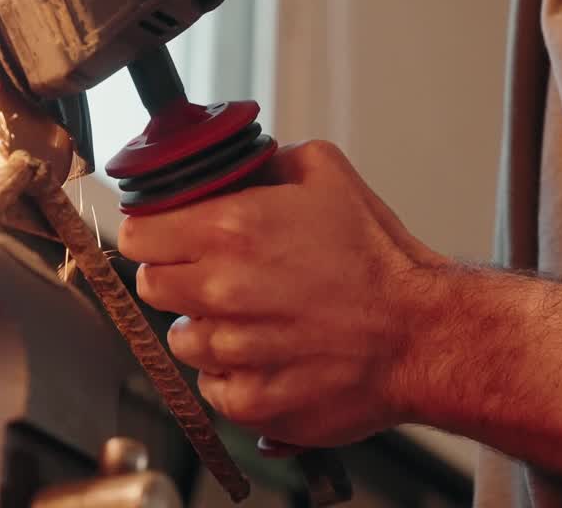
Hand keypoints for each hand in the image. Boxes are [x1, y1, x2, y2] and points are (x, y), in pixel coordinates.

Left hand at [117, 140, 444, 447]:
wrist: (424, 335)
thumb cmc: (380, 261)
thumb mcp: (327, 176)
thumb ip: (267, 162)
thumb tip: (238, 164)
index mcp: (229, 229)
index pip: (137, 234)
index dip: (150, 233)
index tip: (164, 237)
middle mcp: (222, 290)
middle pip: (151, 287)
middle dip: (176, 278)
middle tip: (214, 278)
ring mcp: (233, 350)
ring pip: (180, 339)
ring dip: (205, 328)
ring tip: (255, 320)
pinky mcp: (251, 400)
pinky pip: (211, 387)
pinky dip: (231, 375)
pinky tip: (269, 356)